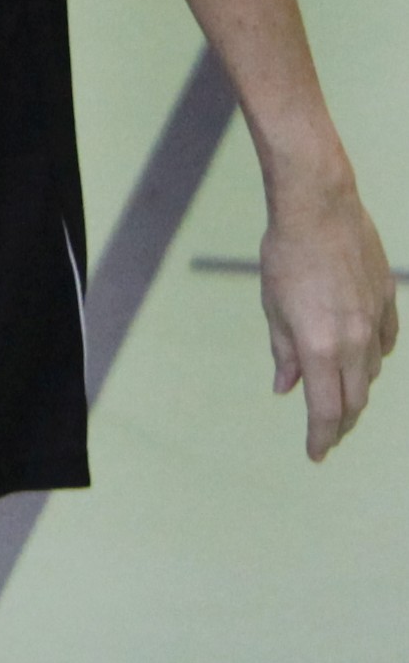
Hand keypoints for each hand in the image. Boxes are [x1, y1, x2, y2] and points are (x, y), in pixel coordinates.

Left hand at [259, 176, 397, 459]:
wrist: (320, 208)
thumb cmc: (286, 256)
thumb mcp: (273, 307)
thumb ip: (284, 352)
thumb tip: (286, 388)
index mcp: (321, 347)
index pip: (325, 410)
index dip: (321, 437)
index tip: (315, 454)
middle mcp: (355, 341)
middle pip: (354, 400)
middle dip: (340, 423)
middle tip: (326, 435)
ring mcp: (376, 322)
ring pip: (371, 373)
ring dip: (356, 391)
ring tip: (340, 399)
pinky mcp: (387, 302)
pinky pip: (386, 344)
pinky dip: (374, 359)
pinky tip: (364, 361)